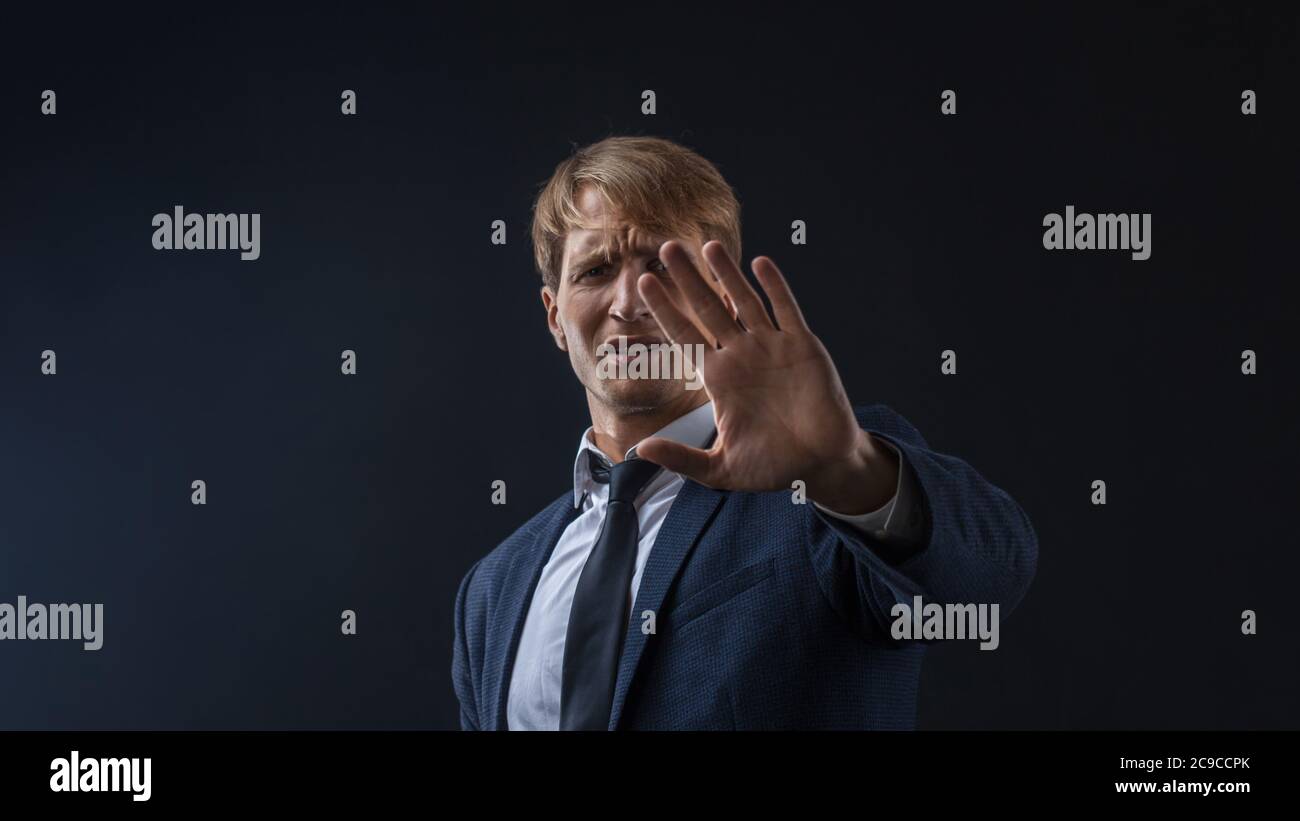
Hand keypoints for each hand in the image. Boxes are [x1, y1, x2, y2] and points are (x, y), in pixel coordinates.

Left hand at [635, 240, 898, 514]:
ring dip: (727, 273)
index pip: (684, 336)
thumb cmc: (773, 467)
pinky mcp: (802, 346)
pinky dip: (774, 286)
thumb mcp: (720, 469)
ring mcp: (771, 347)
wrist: (821, 464)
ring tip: (708, 244)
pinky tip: (759, 263)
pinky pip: (785, 310)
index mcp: (718, 379)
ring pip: (743, 301)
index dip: (664, 309)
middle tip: (666, 247)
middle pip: (707, 308)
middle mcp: (740, 356)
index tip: (644, 283)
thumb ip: (682, 459)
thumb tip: (641, 451)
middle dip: (687, 279)